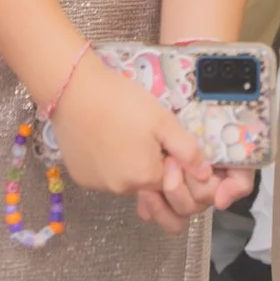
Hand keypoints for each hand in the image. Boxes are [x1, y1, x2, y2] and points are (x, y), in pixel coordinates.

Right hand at [50, 56, 212, 211]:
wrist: (74, 91)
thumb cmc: (121, 101)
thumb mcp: (162, 120)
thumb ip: (187, 150)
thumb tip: (206, 175)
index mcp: (146, 177)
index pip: (172, 184)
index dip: (173, 163)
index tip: (165, 140)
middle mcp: (122, 189)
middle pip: (148, 184)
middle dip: (152, 165)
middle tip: (144, 134)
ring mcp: (98, 185)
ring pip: (125, 180)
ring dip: (129, 163)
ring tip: (123, 131)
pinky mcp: (81, 177)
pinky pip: (103, 176)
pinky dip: (108, 162)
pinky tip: (105, 137)